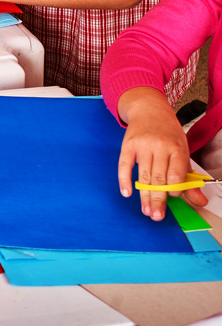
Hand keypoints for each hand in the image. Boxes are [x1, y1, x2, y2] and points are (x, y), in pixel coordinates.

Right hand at [118, 87, 206, 219]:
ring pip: (143, 175)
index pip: (176, 173)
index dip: (175, 188)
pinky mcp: (127, 144)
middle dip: (157, 199)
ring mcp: (142, 145)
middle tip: (156, 216)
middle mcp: (159, 146)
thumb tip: (200, 202)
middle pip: (158, 178)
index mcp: (176, 147)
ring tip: (146, 211)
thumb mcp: (182, 153)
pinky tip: (126, 192)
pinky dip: (124, 180)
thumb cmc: (169, 135)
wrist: (149, 109)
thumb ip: (189, 179)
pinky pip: (124, 165)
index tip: (173, 197)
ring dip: (144, 195)